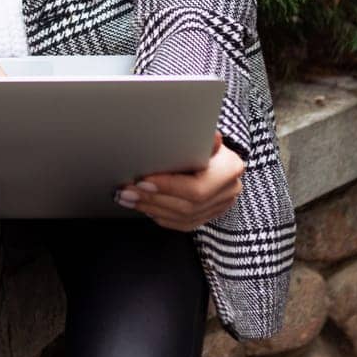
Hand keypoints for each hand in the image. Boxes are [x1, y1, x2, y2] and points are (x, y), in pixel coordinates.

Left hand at [116, 132, 244, 231]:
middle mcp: (229, 190)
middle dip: (152, 199)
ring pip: (183, 218)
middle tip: (127, 192)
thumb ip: (197, 137)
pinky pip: (183, 223)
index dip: (168, 187)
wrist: (213, 150)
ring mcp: (220, 206)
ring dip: (151, 208)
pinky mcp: (209, 215)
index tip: (142, 181)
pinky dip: (161, 215)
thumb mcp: (199, 133)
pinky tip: (144, 207)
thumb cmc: (201, 138)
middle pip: (188, 206)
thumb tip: (208, 136)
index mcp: (229, 168)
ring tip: (128, 198)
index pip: (197, 188)